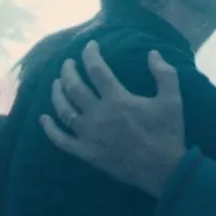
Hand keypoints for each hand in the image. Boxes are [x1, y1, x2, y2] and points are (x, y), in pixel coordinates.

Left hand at [39, 41, 187, 196]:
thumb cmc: (168, 132)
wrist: (163, 170)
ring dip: (57, 93)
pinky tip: (43, 118)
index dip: (91, 54)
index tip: (90, 46)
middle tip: (68, 63)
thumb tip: (152, 52)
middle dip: (68, 71)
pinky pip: (61, 140)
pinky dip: (50, 129)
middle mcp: (99, 115)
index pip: (96, 69)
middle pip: (74, 87)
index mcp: (118, 99)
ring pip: (64, 110)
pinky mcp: (86, 153)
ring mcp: (89, 135)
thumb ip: (164, 73)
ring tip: (56, 83)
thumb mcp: (172, 99)